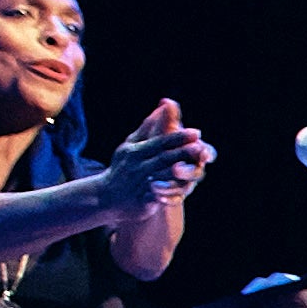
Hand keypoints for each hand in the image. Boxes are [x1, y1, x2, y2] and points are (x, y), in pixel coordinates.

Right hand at [96, 98, 212, 214]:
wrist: (105, 197)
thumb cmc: (123, 166)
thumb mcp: (131, 145)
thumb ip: (148, 127)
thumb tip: (164, 106)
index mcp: (134, 152)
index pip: (159, 143)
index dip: (177, 138)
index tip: (196, 133)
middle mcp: (136, 167)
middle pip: (163, 159)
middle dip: (182, 153)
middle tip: (202, 148)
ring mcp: (140, 185)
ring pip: (163, 179)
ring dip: (181, 175)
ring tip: (199, 169)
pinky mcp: (143, 201)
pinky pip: (159, 198)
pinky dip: (171, 195)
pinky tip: (186, 190)